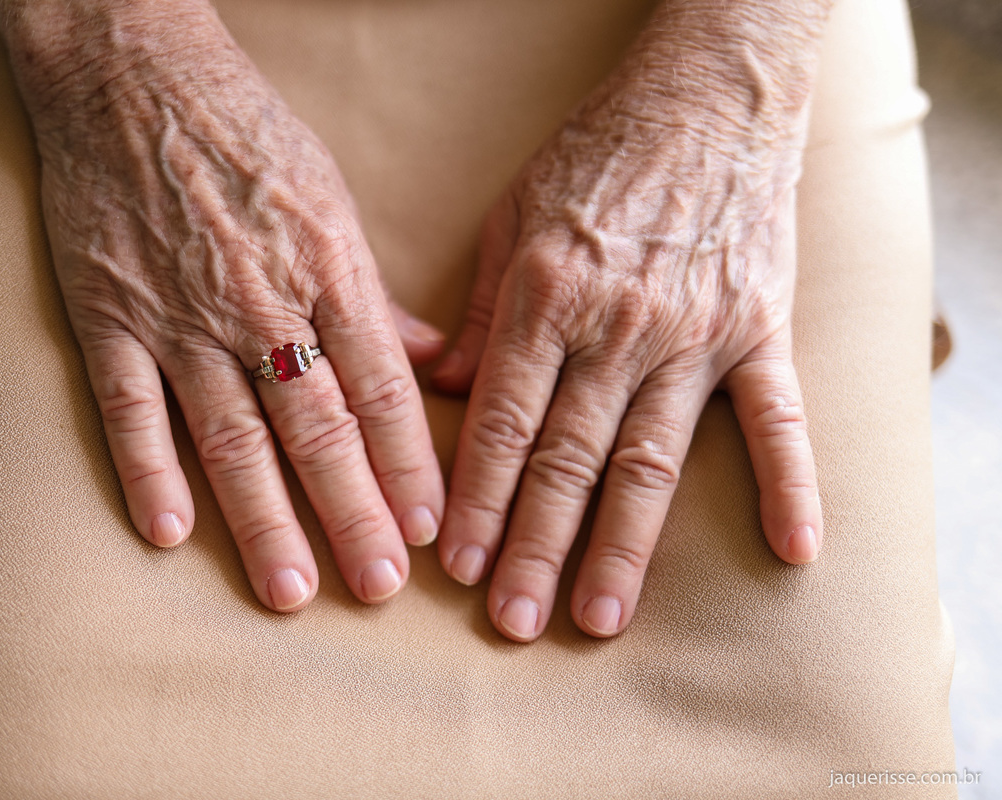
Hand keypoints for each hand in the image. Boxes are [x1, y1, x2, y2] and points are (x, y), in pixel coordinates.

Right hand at [0, 1, 445, 610]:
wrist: (131, 74)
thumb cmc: (247, 134)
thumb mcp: (333, 199)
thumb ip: (376, 291)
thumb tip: (430, 358)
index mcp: (329, 270)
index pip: (380, 390)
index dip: (407, 465)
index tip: (430, 528)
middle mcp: (262, 304)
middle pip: (318, 429)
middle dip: (354, 514)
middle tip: (380, 589)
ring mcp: (180, 316)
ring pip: (231, 436)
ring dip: (263, 519)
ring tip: (290, 589)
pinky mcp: (109, 316)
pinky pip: (129, 408)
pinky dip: (147, 471)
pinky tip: (169, 532)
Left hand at [432, 18, 824, 640]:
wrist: (707, 96)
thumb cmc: (596, 156)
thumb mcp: (510, 218)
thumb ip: (478, 311)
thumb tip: (443, 387)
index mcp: (544, 298)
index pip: (501, 422)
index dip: (476, 499)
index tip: (459, 566)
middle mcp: (616, 326)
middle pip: (568, 458)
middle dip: (535, 545)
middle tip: (515, 621)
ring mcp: (695, 333)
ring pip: (652, 459)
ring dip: (624, 544)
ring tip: (601, 614)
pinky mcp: (760, 329)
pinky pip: (778, 417)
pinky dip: (790, 483)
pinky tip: (792, 548)